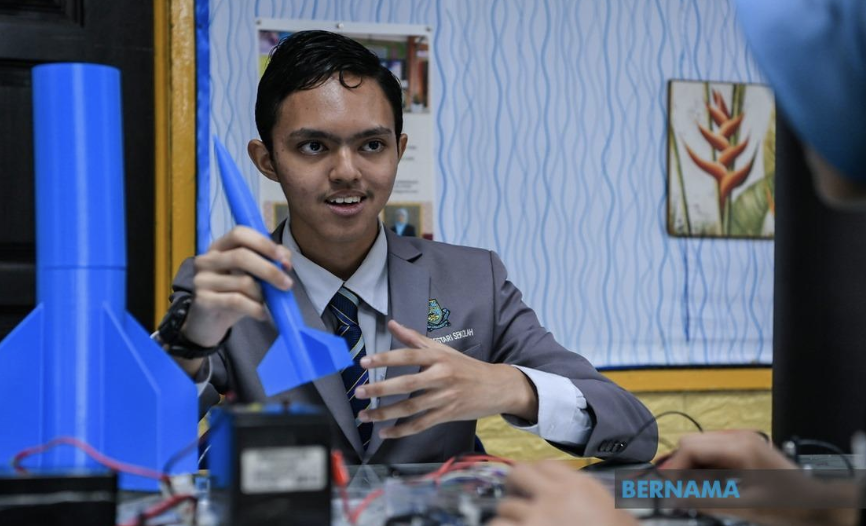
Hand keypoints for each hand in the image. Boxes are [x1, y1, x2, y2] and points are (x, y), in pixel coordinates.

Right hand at [181, 226, 292, 348]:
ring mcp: (202, 279)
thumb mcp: (252, 275)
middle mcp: (207, 259)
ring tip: (265, 303)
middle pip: (241, 256)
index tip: (281, 258)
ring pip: (243, 282)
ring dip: (261, 295)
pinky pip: (237, 301)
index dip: (262, 243)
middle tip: (287, 284)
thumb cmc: (234, 293)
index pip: (239, 233)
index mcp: (220, 247)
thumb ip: (269, 261)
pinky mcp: (203, 300)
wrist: (209, 322)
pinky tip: (262, 314)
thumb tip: (285, 259)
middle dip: (269, 270)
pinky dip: (255, 308)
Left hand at [355, 320, 537, 438]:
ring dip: (384, 413)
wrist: (497, 387)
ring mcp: (444, 398)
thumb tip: (392, 324)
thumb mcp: (443, 349)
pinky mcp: (447, 415)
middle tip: (358, 393)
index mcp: (438, 357)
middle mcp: (441, 376)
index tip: (363, 363)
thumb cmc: (466, 366)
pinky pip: (420, 424)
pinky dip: (401, 430)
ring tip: (364, 415)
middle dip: (380, 389)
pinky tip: (384, 432)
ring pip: (410, 408)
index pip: (407, 356)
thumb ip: (414, 339)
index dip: (384, 359)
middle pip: (406, 384)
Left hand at [490, 460, 637, 525]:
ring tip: (516, 524)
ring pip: (506, 505)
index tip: (533, 488)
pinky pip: (499, 524)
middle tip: (517, 500)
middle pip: (518, 473)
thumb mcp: (614, 512)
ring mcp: (539, 515)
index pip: (545, 465)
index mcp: (580, 486)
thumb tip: (582, 500)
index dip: (535, 476)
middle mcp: (557, 496)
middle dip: (514, 487)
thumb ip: (591, 499)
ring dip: (508, 518)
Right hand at [662, 431, 858, 525]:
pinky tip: (710, 488)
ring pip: (701, 449)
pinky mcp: (744, 448)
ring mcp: (742, 440)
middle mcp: (738, 437)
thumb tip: (673, 497)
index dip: (674, 468)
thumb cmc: (788, 504)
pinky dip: (706, 470)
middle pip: (693, 444)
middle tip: (677, 494)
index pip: (691, 447)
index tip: (666, 489)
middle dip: (681, 469)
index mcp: (739, 446)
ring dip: (693, 470)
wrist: (817, 504)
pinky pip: (714, 454)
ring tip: (694, 495)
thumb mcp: (744, 506)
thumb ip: (705, 499)